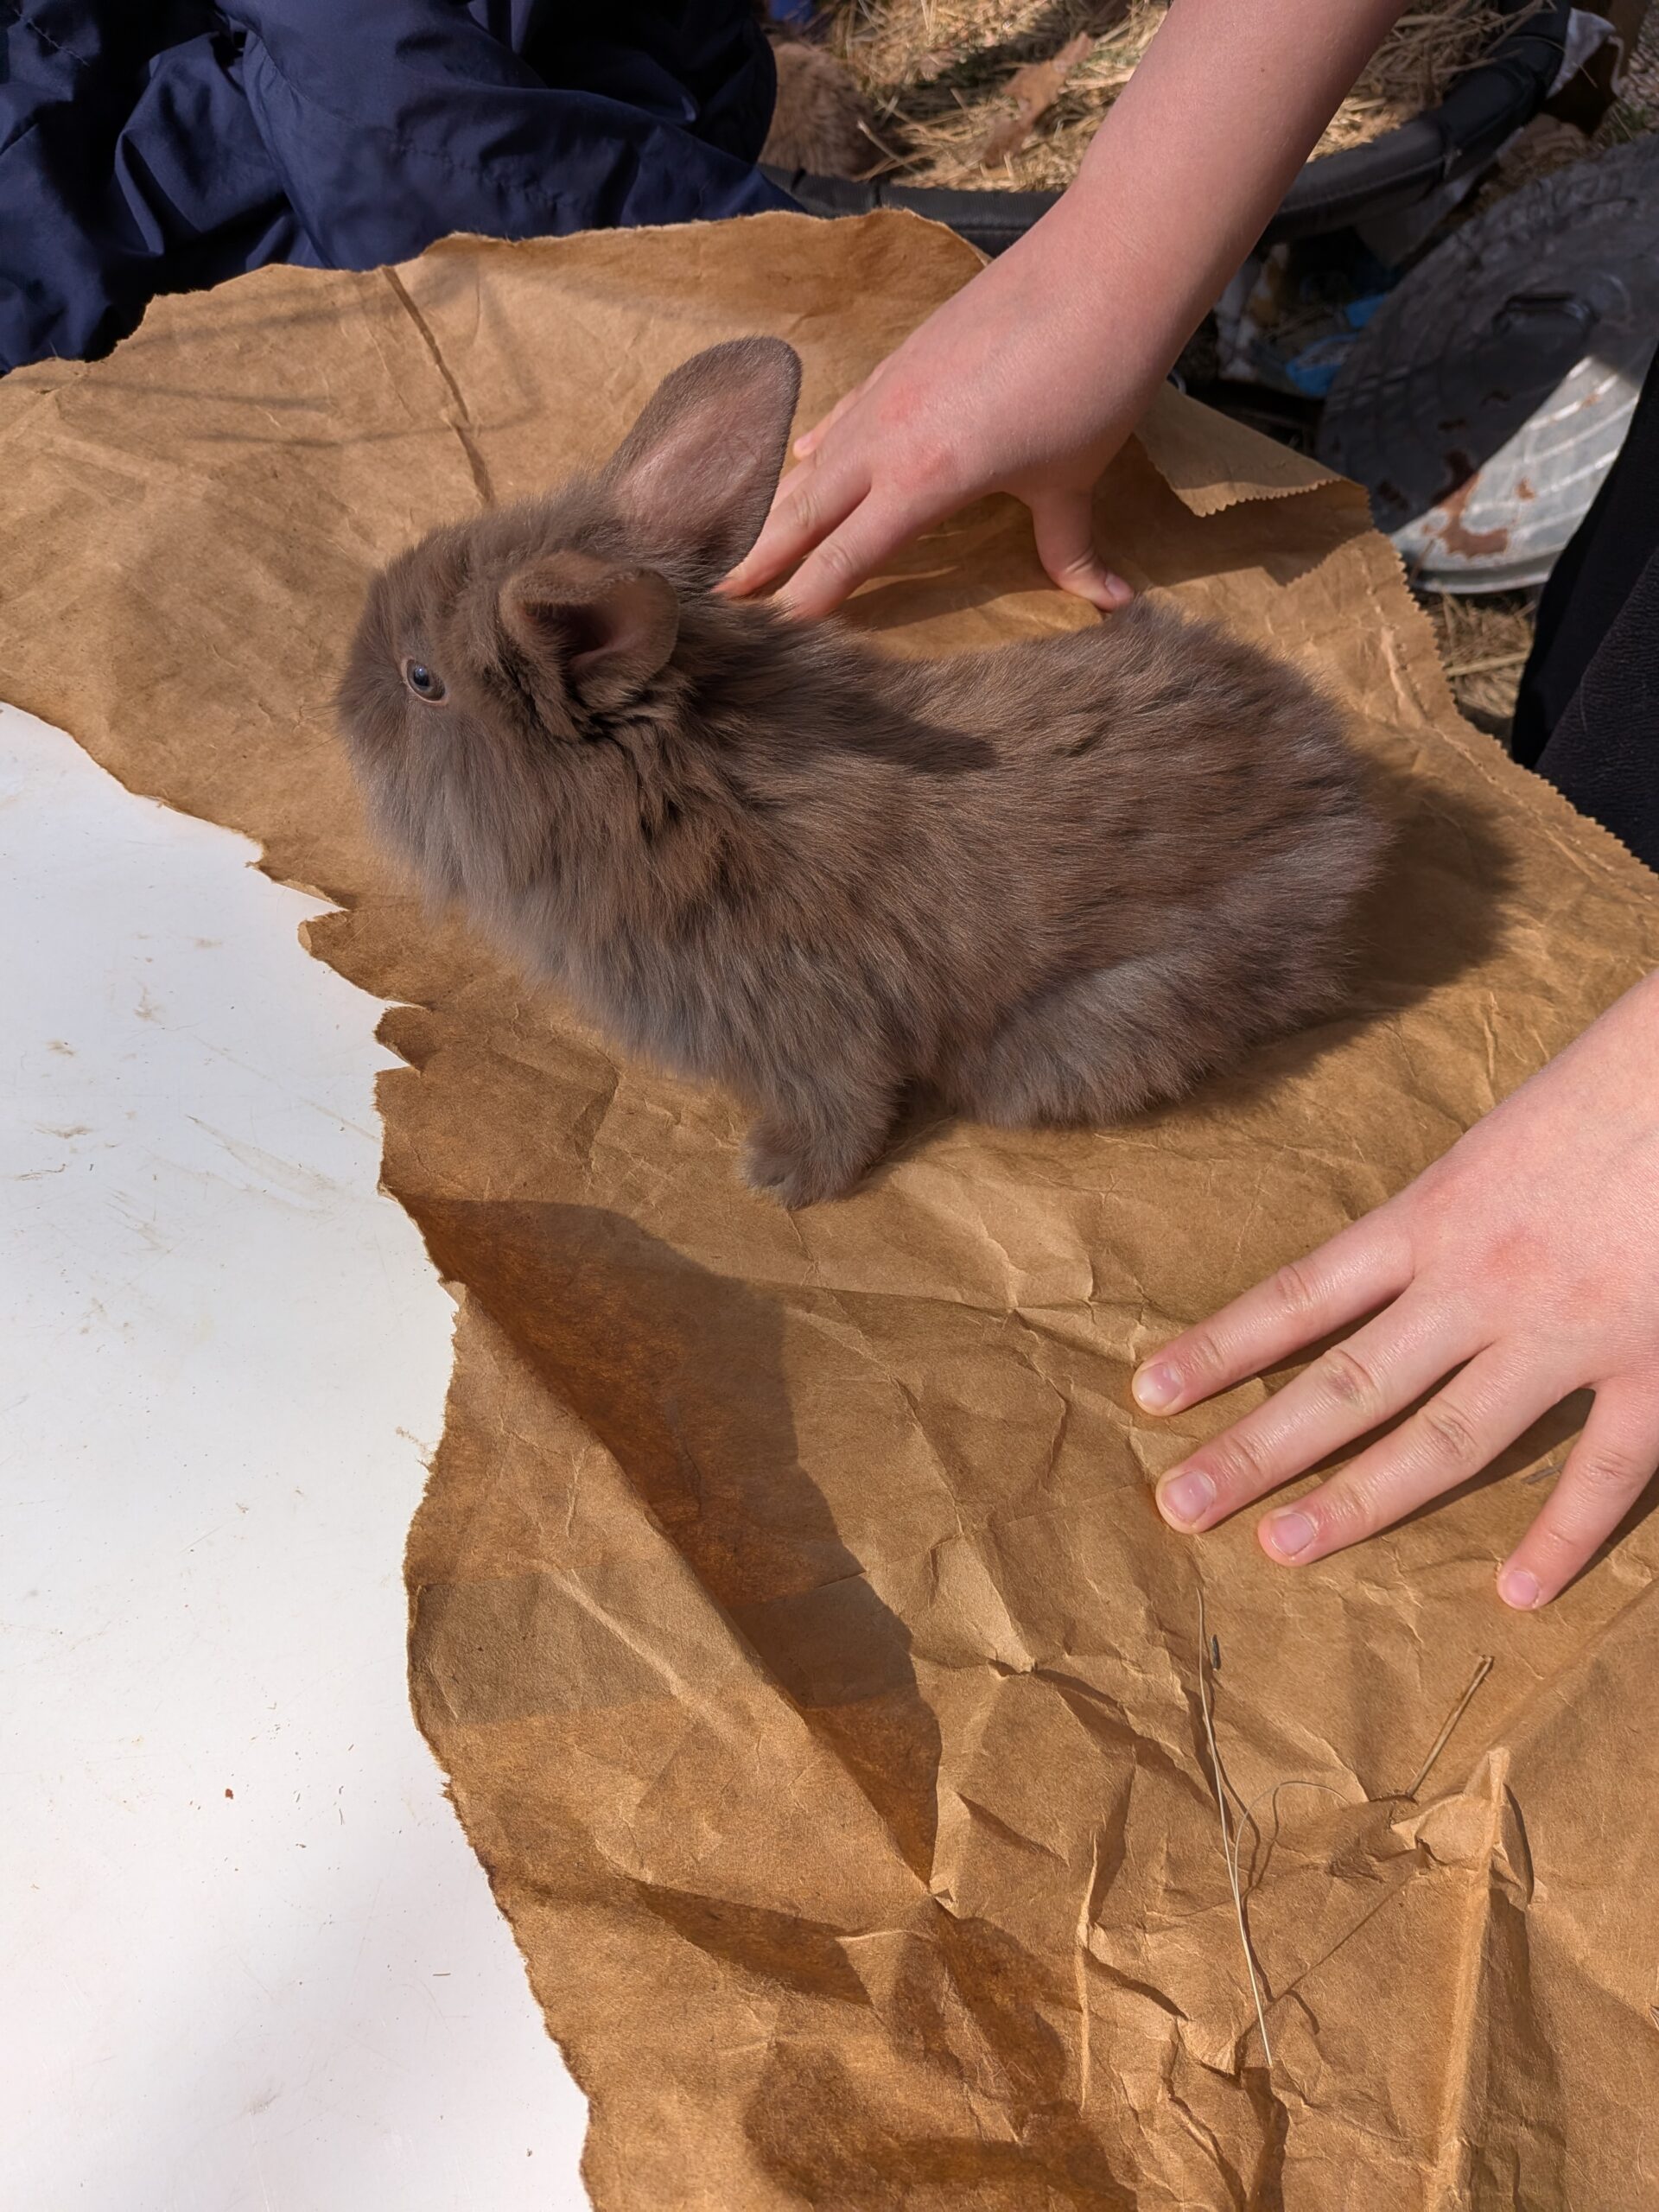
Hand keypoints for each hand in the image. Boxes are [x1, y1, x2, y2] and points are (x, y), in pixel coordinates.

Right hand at [719, 255, 1138, 618]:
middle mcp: (886, 440)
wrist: (1104, 269)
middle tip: (715, 597)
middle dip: (758, 557)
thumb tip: (1112, 604)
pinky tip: (800, 457)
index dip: (805, 603)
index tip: (771, 639)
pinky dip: (815, 443)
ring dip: (775, 504)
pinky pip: (841, 413)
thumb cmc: (1092, 383)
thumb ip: (1072, 549)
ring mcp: (887, 392)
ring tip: (741, 538)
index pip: (844, 559)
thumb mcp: (1074, 480)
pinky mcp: (901, 357)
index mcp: (923, 482)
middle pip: (803, 512)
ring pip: (812, 460)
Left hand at [1134, 972, 1658, 1607]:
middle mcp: (1480, 1284)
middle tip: (1176, 1507)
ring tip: (1278, 1548)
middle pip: (1344, 1385)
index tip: (1150, 1396)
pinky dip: (1563, 1535)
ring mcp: (1564, 1334)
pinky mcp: (1653, 1364)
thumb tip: (1397, 1265)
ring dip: (1357, 1502)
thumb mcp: (1496, 1136)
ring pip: (1443, 1440)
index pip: (1298, 1297)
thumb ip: (1443, 1212)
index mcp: (1434, 1213)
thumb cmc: (1612, 1078)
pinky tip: (1516, 1590)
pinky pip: (1603, 1470)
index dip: (1219, 1350)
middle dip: (1253, 1450)